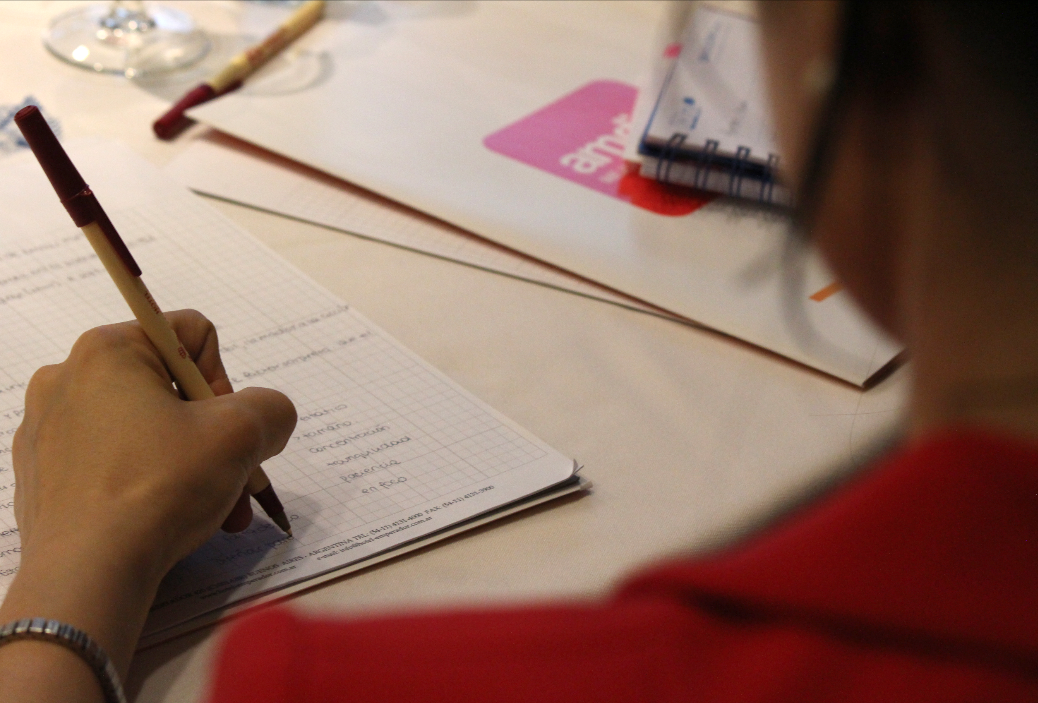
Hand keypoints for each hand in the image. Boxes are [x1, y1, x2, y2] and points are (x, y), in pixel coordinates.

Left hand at [0, 310, 295, 701]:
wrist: (85, 574)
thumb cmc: (159, 488)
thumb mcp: (241, 436)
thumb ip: (272, 409)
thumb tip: (267, 418)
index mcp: (107, 350)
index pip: (192, 335)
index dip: (225, 381)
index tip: (226, 430)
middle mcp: (68, 378)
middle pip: (170, 388)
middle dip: (211, 435)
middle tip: (233, 479)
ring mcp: (48, 429)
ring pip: (143, 429)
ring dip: (188, 463)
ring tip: (212, 510)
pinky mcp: (41, 475)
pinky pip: (111, 462)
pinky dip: (147, 482)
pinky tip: (165, 519)